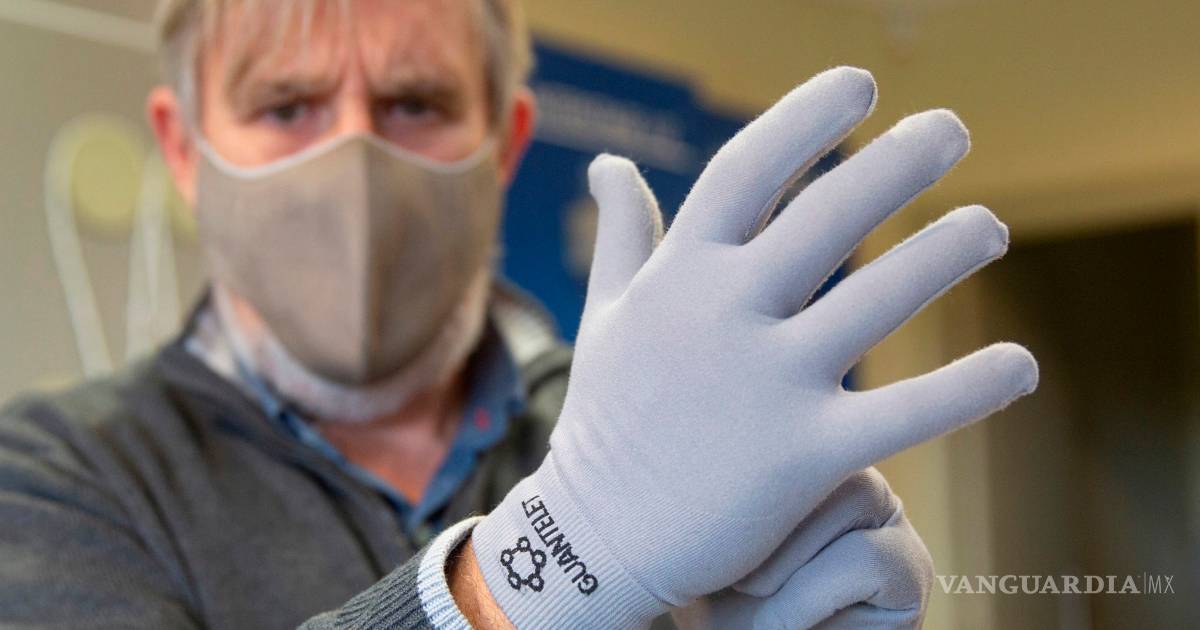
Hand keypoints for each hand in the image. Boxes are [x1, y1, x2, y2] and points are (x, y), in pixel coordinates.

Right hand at [472, 66, 1036, 628]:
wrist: (597, 536)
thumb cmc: (607, 419)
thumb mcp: (607, 313)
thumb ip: (623, 235)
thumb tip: (604, 162)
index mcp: (680, 275)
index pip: (748, 171)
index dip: (806, 119)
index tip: (859, 86)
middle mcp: (725, 314)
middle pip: (827, 216)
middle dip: (898, 162)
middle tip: (953, 128)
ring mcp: (767, 382)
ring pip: (879, 298)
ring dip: (945, 252)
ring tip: (989, 228)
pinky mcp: (805, 453)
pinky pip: (905, 411)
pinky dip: (969, 387)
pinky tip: (1022, 364)